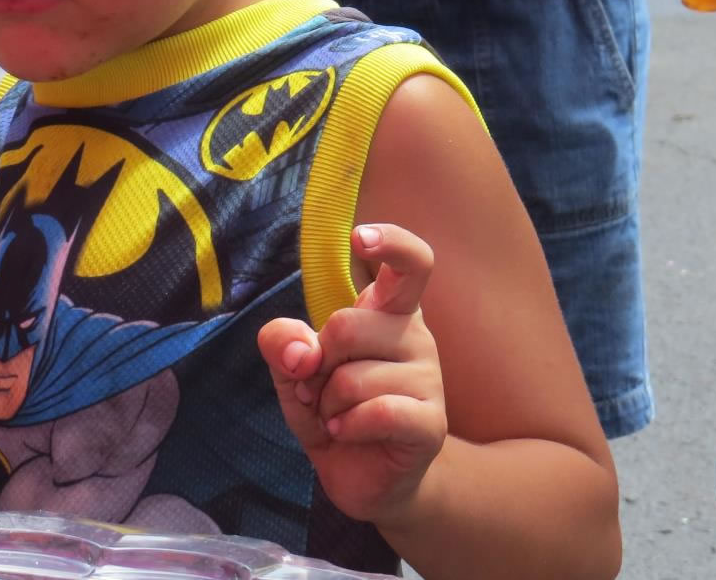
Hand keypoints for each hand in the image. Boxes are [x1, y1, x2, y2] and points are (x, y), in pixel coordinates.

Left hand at [259, 224, 445, 527]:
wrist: (367, 477)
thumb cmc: (335, 411)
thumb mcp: (294, 373)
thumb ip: (284, 345)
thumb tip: (301, 351)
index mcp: (389, 312)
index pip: (412, 262)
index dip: (390, 243)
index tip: (359, 238)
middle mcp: (415, 336)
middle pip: (348, 324)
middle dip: (316, 364)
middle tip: (318, 388)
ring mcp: (430, 379)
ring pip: (353, 376)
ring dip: (328, 405)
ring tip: (338, 417)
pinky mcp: (431, 422)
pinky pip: (379, 411)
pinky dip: (348, 426)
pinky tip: (347, 433)